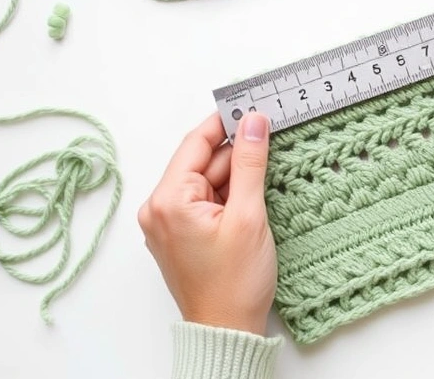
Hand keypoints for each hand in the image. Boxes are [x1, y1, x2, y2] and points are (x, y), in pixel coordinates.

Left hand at [138, 112, 276, 334]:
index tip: (250, 105)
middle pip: (204, 162)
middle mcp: (160, 208)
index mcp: (167, 201)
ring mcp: (170, 222)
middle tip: (273, 135)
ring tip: (269, 172)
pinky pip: (207, 200)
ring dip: (238, 176)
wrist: (227, 330)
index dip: (224, 122)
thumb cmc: (233, 284)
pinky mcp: (183, 234)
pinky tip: (255, 194)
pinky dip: (231, 194)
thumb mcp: (248, 216)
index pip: (195, 144)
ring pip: (208, 181)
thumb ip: (250, 163)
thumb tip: (254, 123)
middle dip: (238, 152)